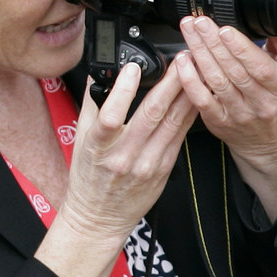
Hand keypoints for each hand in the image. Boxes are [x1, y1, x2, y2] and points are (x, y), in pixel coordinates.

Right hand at [36, 62, 195, 276]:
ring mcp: (148, 164)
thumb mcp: (80, 140)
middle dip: (170, 83)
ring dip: (186, 95)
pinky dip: (188, 115)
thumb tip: (98, 75)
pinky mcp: (164, 169)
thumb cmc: (87, 178)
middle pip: (152, 115)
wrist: (99, 217)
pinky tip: (196, 99)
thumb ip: (92, 106)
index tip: (132, 67)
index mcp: (99, 148)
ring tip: (195, 72)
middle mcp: (125, 157)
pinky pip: (179, 137)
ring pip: (172, 124)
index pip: (111, 116)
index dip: (123, 90)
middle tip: (181, 60)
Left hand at [175, 15, 276, 216]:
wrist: (267, 141)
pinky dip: (189, 79)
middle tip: (198, 22)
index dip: (241, 48)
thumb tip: (275, 18)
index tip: (224, 28)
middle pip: (233, 70)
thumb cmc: (275, 98)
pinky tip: (182, 61)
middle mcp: (261, 102)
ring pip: (215, 81)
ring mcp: (238, 113)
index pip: (260, 66)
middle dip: (212, 42)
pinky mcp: (218, 121)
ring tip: (189, 33)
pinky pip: (201, 99)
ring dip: (199, 53)